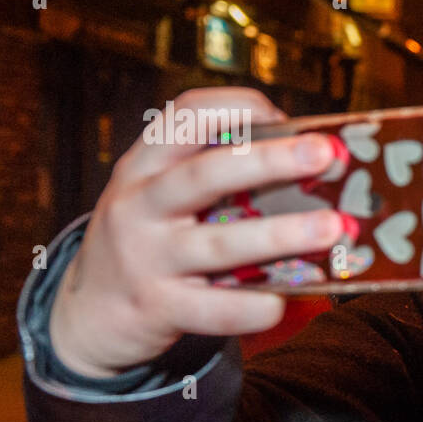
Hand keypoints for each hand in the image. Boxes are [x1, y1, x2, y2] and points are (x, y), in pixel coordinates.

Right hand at [48, 88, 345, 377]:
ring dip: (281, 234)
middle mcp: (140, 205)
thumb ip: (215, 178)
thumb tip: (310, 166)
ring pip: (218, 243)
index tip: (284, 116)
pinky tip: (284, 300)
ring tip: (333, 228)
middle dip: (270, 161)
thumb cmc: (150, 242)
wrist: (89, 313)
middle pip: (205, 174)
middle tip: (324, 154)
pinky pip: (214, 309)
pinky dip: (252, 307)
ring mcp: (146, 258)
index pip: (184, 116)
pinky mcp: (158, 308)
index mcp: (145, 165)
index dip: (235, 107)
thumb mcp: (161, 197)